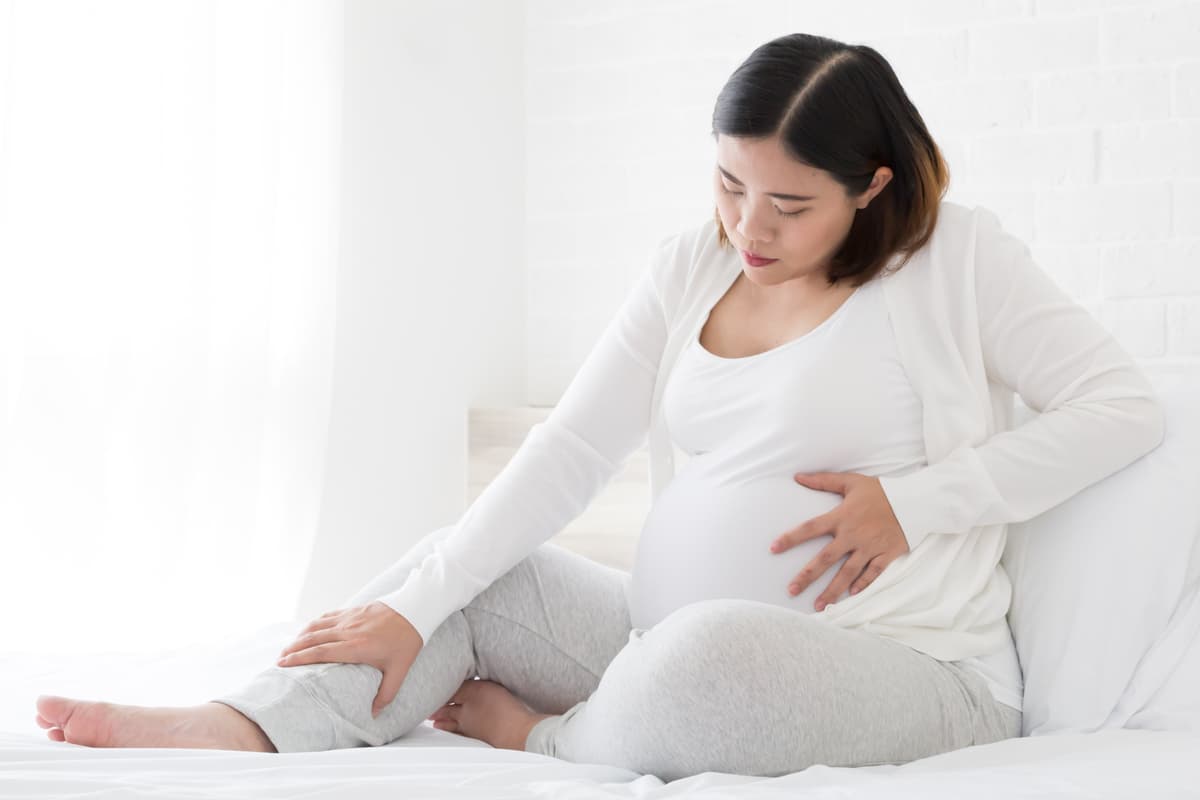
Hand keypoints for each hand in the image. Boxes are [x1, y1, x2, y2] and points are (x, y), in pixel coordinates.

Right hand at [277, 600, 424, 718]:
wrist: (417, 609)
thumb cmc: (407, 641)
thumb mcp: (399, 671)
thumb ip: (385, 694)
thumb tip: (373, 714)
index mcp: (356, 647)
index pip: (321, 653)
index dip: (300, 658)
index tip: (283, 664)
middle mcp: (348, 631)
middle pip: (313, 639)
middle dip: (293, 649)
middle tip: (279, 660)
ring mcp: (349, 618)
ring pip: (317, 626)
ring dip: (300, 636)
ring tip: (288, 647)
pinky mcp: (353, 610)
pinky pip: (328, 616)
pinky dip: (314, 623)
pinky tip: (309, 630)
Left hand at [769, 471, 908, 611]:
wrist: (917, 499)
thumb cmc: (881, 490)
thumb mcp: (851, 481)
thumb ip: (823, 480)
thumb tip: (797, 476)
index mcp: (841, 516)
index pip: (810, 528)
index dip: (791, 538)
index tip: (773, 548)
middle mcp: (853, 535)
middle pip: (825, 559)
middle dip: (807, 576)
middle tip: (791, 590)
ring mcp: (870, 547)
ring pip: (847, 573)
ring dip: (832, 590)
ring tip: (819, 606)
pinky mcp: (886, 555)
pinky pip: (872, 573)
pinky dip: (862, 584)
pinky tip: (851, 595)